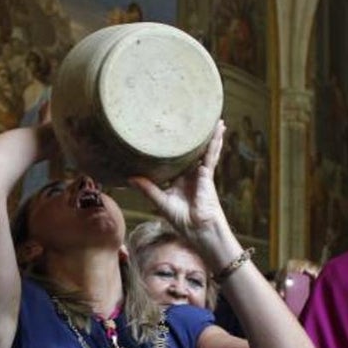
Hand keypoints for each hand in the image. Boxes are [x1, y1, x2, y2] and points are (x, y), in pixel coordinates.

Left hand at [128, 120, 227, 241]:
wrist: (198, 229)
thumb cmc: (182, 220)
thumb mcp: (161, 201)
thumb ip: (148, 188)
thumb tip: (129, 178)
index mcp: (179, 180)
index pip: (174, 160)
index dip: (171, 148)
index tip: (165, 134)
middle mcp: (190, 174)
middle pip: (191, 151)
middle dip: (193, 138)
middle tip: (191, 119)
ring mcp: (200, 173)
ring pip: (204, 150)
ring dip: (209, 135)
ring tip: (212, 118)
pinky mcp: (207, 175)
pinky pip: (211, 155)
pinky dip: (215, 142)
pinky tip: (218, 130)